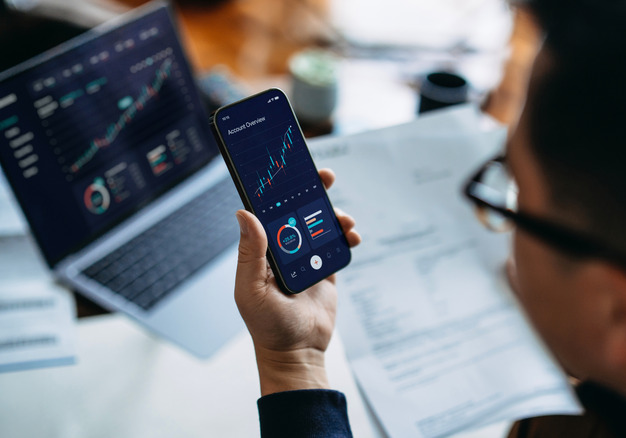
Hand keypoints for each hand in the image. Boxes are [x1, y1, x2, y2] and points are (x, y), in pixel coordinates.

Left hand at [234, 168, 360, 395]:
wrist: (298, 352)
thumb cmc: (267, 325)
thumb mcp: (251, 289)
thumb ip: (251, 252)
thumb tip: (244, 212)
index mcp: (262, 248)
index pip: (269, 209)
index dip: (278, 187)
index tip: (289, 168)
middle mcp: (284, 248)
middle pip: (299, 209)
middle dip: (312, 190)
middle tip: (325, 176)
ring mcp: (307, 257)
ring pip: (322, 223)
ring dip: (334, 214)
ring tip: (344, 220)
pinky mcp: (327, 269)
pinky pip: (338, 243)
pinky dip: (347, 235)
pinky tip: (352, 236)